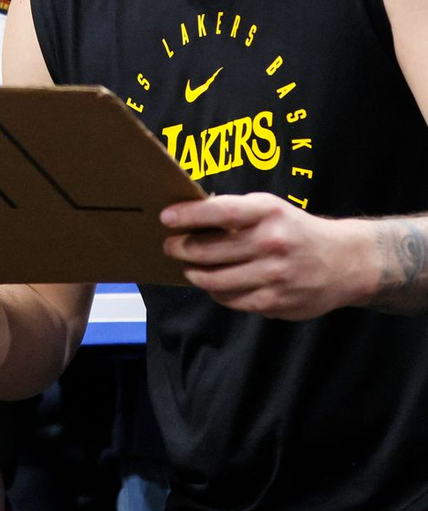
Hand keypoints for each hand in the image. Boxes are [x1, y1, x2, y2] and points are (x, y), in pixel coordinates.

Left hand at [161, 192, 365, 319]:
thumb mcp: (270, 209)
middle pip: (208, 250)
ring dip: (193, 273)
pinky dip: (215, 291)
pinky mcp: (275, 301)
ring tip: (188, 266)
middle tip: (170, 246)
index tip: (166, 218)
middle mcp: (271, 243)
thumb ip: (234, 212)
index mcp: (268, 213)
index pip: (220, 212)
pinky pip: (230, 299)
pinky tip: (213, 282)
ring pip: (213, 279)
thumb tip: (188, 216)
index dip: (188, 215)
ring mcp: (273, 275)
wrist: (345, 262)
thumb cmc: (294, 230)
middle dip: (180, 249)